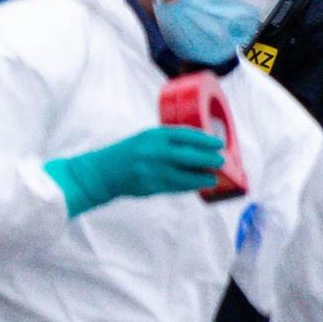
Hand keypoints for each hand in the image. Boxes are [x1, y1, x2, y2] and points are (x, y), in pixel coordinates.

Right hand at [42, 126, 228, 216]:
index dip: (204, 139)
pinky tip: (199, 184)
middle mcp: (154, 151)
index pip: (185, 135)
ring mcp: (153, 170)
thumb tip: (197, 147)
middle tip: (221, 160)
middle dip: (209, 158)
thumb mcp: (145, 139)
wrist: (101, 173)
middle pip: (190, 155)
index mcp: (153, 136)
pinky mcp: (151, 186)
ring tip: (214, 176)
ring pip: (186, 174)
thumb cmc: (126, 154)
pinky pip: (177, 186)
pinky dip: (190, 185)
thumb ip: (167, 142)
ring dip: (203, 176)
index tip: (218, 143)